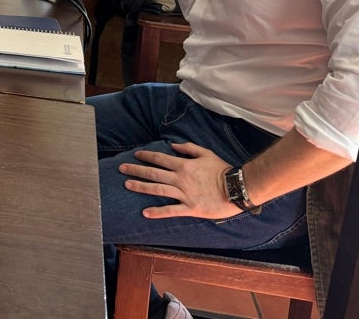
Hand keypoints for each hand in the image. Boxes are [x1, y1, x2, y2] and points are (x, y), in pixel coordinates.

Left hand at [119, 141, 239, 219]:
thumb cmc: (222, 170)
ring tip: (127, 185)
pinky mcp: (191, 208)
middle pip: (153, 173)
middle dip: (136, 170)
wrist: (237, 188)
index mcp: (184, 165)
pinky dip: (158, 212)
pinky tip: (145, 212)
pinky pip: (171, 210)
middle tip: (121, 169)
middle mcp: (180, 179)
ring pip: (158, 189)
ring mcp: (184, 194)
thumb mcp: (206, 153)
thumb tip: (172, 144)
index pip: (160, 159)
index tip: (135, 155)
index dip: (146, 156)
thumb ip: (188, 148)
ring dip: (141, 187)